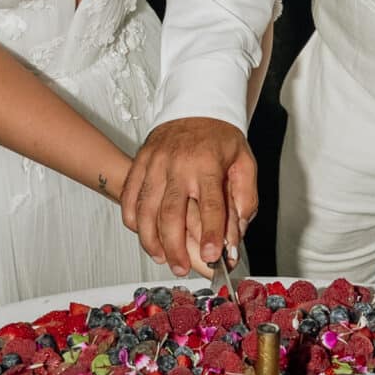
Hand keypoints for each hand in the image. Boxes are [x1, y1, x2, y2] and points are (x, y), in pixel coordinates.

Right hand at [122, 118, 257, 274]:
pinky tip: (144, 235)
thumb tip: (237, 234)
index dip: (211, 233)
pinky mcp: (140, 162)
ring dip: (151, 240)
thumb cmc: (221, 139)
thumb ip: (244, 199)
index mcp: (208, 164)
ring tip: (162, 259)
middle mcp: (178, 164)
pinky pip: (130, 196)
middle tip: (182, 269)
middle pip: (171, 213)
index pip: (210, 205)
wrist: (196, 105)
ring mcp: (155, 163)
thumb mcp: (245, 163)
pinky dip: (133, 219)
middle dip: (175, 246)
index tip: (212, 256)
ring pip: (146, 209)